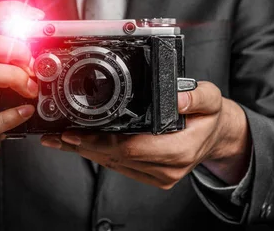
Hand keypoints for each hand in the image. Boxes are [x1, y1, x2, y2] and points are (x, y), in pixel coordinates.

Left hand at [41, 81, 250, 188]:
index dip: (100, 142)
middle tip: (57, 136)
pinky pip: (118, 166)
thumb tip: (176, 97)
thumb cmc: (209, 117)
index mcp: (180, 150)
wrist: (216, 138)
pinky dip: (97, 155)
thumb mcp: (211, 99)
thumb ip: (196, 97)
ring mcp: (158, 175)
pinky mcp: (151, 176)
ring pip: (113, 164)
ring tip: (59, 140)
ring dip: (85, 152)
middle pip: (115, 158)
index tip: (76, 133)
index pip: (132, 148)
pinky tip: (79, 146)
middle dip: (83, 147)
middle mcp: (167, 168)